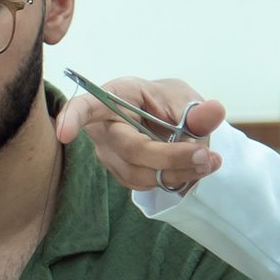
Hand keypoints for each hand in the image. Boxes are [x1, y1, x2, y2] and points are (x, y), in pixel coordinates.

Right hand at [55, 77, 227, 193]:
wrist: (170, 121)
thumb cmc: (169, 103)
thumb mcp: (185, 98)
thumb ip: (197, 110)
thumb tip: (215, 112)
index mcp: (116, 95)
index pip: (85, 106)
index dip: (72, 118)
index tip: (64, 133)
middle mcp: (105, 126)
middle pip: (129, 149)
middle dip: (169, 157)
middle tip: (207, 156)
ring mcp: (110, 153)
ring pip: (138, 173)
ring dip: (177, 172)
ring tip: (210, 161)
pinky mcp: (121, 172)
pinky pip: (145, 183)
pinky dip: (172, 179)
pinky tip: (193, 168)